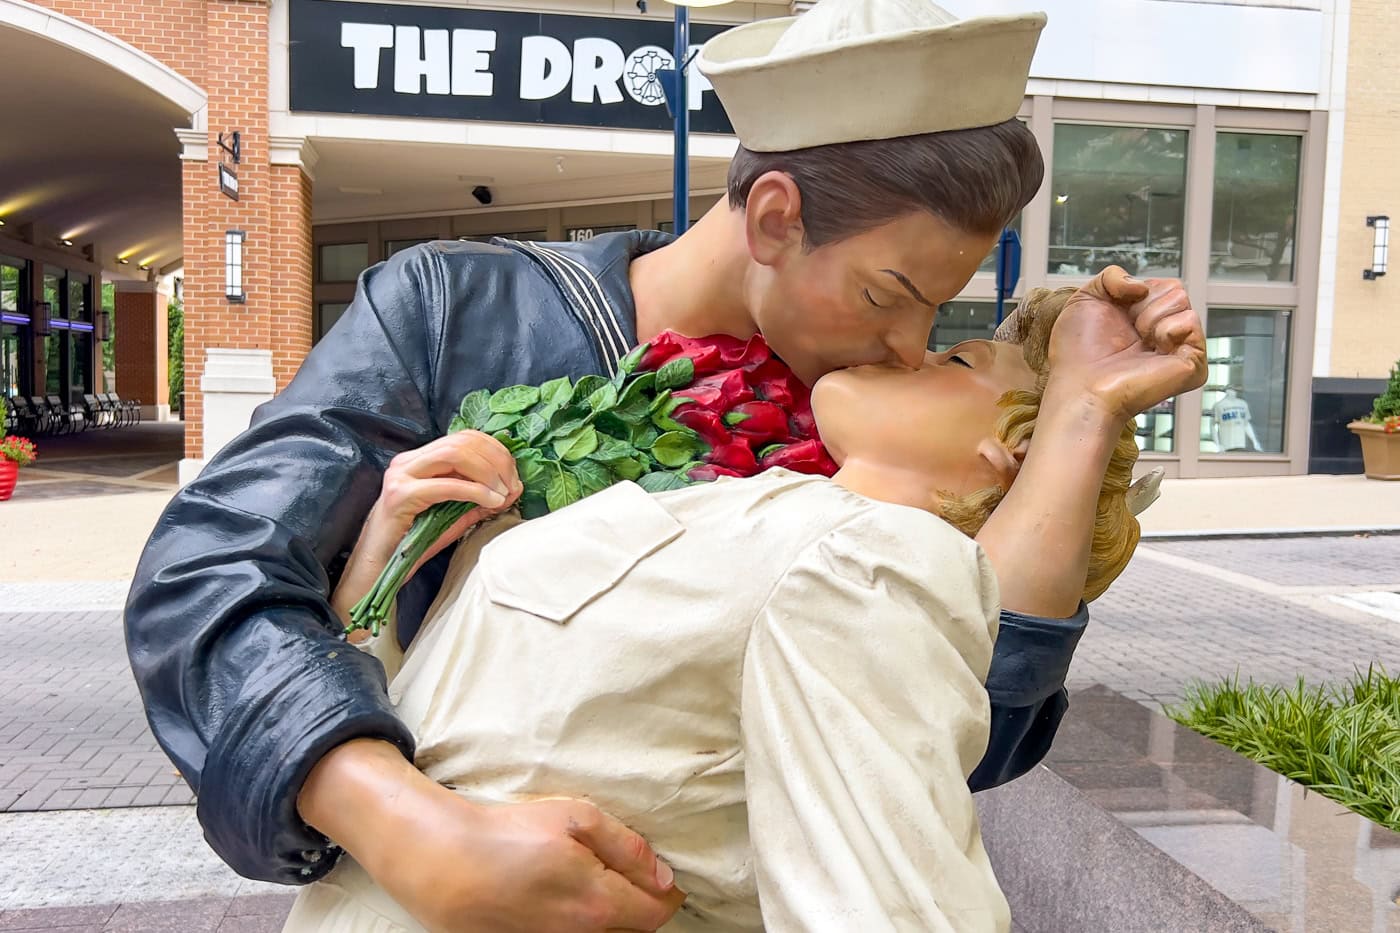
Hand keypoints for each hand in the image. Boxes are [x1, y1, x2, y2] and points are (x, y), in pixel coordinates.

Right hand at [300, 740, 684, 932]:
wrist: (444, 863)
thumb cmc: (510, 834)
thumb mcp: (577, 818)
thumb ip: (628, 847)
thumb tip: (663, 874)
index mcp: (600, 904)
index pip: (658, 912)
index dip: (666, 890)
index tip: (660, 872)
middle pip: (632, 927)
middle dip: (637, 901)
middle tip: (624, 869)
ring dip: (606, 910)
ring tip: (584, 876)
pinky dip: (576, 917)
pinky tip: (558, 892)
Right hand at [332, 432, 523, 628]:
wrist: (378, 569)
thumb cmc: (412, 544)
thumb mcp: (452, 516)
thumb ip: (476, 500)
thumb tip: (510, 490)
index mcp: (420, 460)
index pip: (465, 438)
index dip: (495, 451)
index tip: (513, 477)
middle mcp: (409, 461)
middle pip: (463, 441)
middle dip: (497, 461)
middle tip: (513, 486)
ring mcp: (402, 475)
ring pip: (455, 454)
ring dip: (488, 472)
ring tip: (503, 493)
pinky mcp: (401, 495)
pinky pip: (447, 485)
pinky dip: (476, 491)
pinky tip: (492, 502)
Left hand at [1048, 265, 1206, 421]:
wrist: (1081, 385)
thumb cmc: (1078, 353)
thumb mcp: (1086, 298)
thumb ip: (1112, 276)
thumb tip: (1142, 285)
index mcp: (1145, 319)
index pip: (1161, 284)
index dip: (1136, 292)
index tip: (1118, 315)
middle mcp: (1165, 333)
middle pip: (1175, 288)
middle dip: (1144, 304)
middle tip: (1130, 332)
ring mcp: (1180, 349)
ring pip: (1182, 300)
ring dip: (1151, 317)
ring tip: (1139, 343)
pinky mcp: (1192, 365)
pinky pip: (1191, 322)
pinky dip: (1167, 330)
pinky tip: (1153, 349)